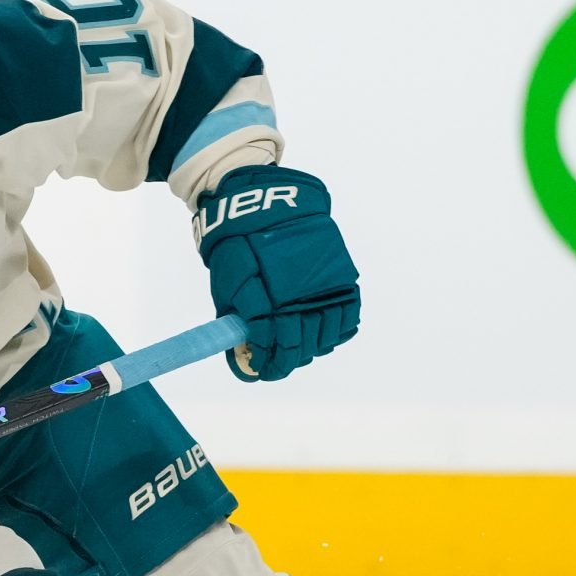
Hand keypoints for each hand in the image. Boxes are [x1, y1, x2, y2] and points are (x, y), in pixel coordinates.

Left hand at [193, 165, 359, 381]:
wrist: (269, 204)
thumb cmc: (239, 246)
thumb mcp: (226, 284)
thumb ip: (236, 320)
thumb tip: (242, 352)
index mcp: (265, 299)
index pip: (273, 346)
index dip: (268, 364)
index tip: (262, 370)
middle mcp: (298, 296)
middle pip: (301, 346)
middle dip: (288, 361)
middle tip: (279, 364)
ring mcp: (323, 286)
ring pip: (326, 336)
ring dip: (313, 349)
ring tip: (301, 350)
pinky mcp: (341, 276)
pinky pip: (348, 315)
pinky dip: (339, 331)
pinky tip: (326, 335)